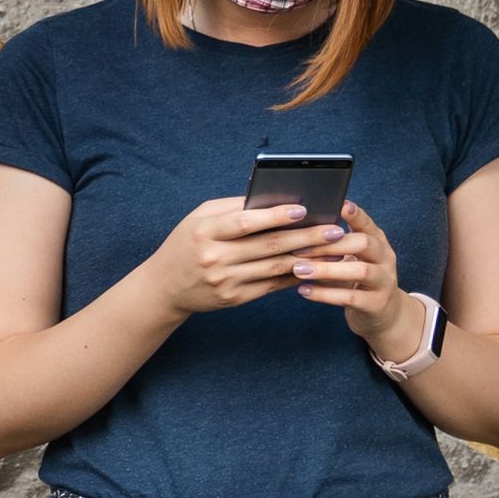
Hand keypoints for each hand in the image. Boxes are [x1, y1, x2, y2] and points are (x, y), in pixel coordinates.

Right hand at [134, 194, 348, 316]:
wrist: (162, 287)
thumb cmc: (185, 244)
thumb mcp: (198, 219)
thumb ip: (232, 208)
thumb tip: (275, 198)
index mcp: (204, 232)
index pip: (244, 223)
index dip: (275, 216)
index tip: (303, 209)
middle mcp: (214, 258)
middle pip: (268, 246)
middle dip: (306, 237)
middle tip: (335, 230)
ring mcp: (224, 281)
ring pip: (274, 267)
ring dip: (308, 258)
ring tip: (334, 250)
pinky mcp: (233, 299)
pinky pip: (270, 285)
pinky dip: (294, 276)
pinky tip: (314, 266)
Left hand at [294, 200, 426, 360]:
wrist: (383, 314)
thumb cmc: (357, 281)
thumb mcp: (350, 261)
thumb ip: (332, 248)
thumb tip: (297, 232)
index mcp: (378, 243)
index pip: (368, 224)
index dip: (356, 215)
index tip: (340, 205)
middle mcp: (385, 259)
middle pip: (364, 243)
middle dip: (331, 244)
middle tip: (299, 248)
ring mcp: (384, 281)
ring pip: (360, 271)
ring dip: (326, 269)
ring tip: (299, 269)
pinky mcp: (377, 304)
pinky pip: (351, 297)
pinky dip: (325, 294)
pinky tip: (303, 290)